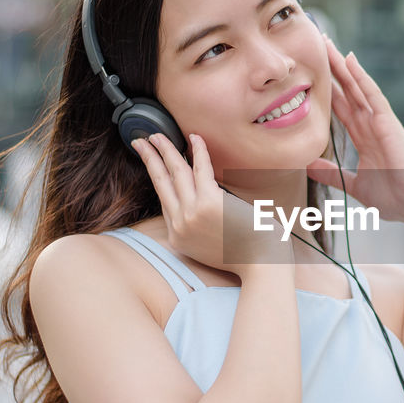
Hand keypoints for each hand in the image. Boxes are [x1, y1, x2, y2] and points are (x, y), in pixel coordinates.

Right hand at [132, 133, 292, 279]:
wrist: (262, 266)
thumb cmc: (246, 256)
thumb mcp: (211, 249)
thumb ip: (200, 230)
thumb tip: (203, 208)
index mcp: (179, 237)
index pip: (164, 200)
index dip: (157, 177)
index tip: (152, 161)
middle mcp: (180, 225)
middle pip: (160, 183)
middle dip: (148, 158)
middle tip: (141, 141)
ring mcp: (192, 214)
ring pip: (174, 172)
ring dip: (165, 149)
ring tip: (158, 135)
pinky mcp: (209, 203)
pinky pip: (200, 169)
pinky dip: (198, 151)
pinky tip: (194, 137)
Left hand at [307, 38, 403, 227]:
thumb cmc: (395, 198)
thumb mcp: (354, 184)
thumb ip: (331, 173)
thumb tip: (307, 165)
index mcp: (364, 137)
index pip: (341, 107)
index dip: (326, 89)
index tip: (311, 73)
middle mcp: (371, 125)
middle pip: (346, 90)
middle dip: (331, 69)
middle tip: (316, 45)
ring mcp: (380, 121)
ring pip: (357, 86)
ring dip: (341, 65)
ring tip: (326, 43)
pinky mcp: (389, 122)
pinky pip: (373, 95)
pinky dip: (361, 77)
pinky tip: (350, 60)